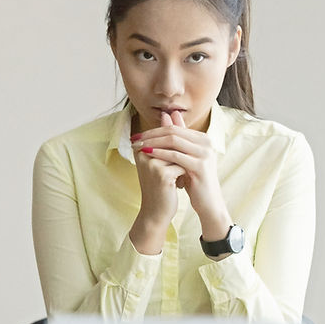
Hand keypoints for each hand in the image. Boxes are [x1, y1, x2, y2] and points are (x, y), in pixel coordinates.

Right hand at [129, 110, 184, 254]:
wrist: (156, 211)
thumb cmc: (161, 184)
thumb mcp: (163, 159)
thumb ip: (167, 136)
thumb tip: (170, 113)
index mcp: (140, 148)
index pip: (165, 136)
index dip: (176, 147)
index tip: (175, 162)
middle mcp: (142, 153)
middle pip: (172, 144)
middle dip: (181, 156)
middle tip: (180, 169)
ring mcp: (151, 163)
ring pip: (179, 155)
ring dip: (183, 166)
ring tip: (176, 180)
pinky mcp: (161, 174)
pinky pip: (182, 166)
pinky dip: (184, 175)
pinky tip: (177, 186)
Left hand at [133, 110, 232, 241]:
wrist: (208, 202)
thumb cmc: (194, 180)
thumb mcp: (184, 158)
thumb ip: (177, 138)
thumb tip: (165, 115)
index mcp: (203, 138)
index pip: (175, 128)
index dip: (154, 130)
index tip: (137, 135)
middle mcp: (206, 142)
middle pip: (173, 132)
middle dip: (151, 134)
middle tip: (135, 138)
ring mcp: (204, 153)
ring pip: (174, 141)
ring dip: (153, 142)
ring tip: (138, 145)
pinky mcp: (200, 165)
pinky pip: (176, 156)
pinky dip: (160, 153)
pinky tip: (148, 154)